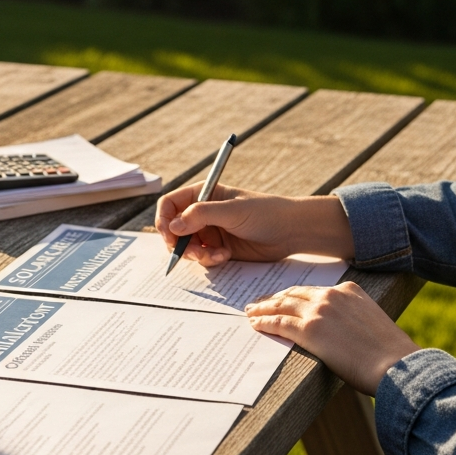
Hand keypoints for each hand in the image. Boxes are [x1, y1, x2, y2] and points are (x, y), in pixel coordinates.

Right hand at [155, 185, 354, 266]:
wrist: (291, 231)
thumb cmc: (265, 212)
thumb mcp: (232, 211)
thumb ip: (201, 215)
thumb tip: (172, 226)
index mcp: (202, 194)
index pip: (170, 204)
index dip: (164, 219)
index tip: (169, 235)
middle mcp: (202, 212)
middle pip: (173, 229)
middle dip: (180, 244)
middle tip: (193, 252)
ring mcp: (210, 232)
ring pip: (186, 247)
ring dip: (197, 254)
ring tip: (216, 255)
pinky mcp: (218, 249)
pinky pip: (202, 258)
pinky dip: (209, 260)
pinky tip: (225, 256)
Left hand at [245, 282, 418, 395]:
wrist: (397, 366)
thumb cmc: (389, 354)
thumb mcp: (371, 322)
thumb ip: (350, 318)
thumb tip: (336, 331)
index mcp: (349, 289)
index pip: (312, 289)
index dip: (293, 295)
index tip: (282, 298)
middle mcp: (333, 294)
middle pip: (293, 293)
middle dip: (274, 298)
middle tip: (258, 303)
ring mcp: (320, 310)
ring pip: (282, 305)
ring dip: (263, 309)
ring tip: (251, 313)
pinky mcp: (310, 330)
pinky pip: (279, 323)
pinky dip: (264, 322)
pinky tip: (255, 325)